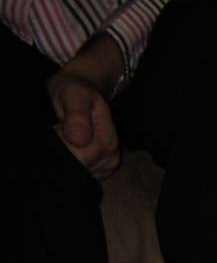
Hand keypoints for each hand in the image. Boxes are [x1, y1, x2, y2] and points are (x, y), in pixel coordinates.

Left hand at [47, 34, 123, 178]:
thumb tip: (80, 141)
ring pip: (78, 172)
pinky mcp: (98, 171)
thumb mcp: (75, 94)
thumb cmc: (76, 90)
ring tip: (65, 136)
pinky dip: (69, 161)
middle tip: (61, 129)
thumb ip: (77, 116)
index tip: (59, 127)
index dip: (62, 145)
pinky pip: (79, 173)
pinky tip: (69, 146)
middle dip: (63, 150)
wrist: (83, 90)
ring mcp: (105, 166)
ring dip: (65, 155)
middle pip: (79, 167)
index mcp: (108, 140)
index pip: (79, 157)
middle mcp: (111, 157)